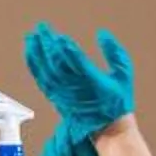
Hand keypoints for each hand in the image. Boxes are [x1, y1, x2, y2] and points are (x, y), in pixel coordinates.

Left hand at [22, 23, 136, 135]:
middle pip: (58, 66)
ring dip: (37, 53)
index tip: (61, 37)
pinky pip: (41, 79)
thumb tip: (102, 33)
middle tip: (42, 27)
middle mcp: (77, 90)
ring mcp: (64, 95)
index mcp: (95, 83)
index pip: (79, 66)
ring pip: (47, 72)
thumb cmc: (117, 99)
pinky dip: (34, 64)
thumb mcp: (125, 74)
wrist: (107, 128)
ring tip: (31, 35)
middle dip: (48, 46)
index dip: (69, 52)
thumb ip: (115, 53)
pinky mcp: (55, 98)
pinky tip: (30, 50)